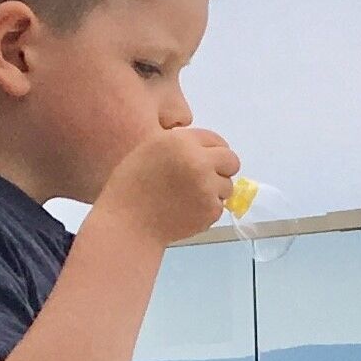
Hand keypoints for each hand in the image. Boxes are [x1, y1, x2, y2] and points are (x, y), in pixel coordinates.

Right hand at [97, 123, 237, 245]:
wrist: (128, 221)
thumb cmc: (132, 185)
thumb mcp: (150, 149)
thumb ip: (180, 146)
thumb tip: (207, 151)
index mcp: (180, 141)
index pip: (215, 139)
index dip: (213, 150)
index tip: (209, 159)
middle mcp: (197, 161)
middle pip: (231, 161)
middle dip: (223, 168)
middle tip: (208, 178)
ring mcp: (207, 186)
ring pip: (227, 186)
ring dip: (215, 191)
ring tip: (189, 197)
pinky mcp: (211, 209)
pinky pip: (219, 206)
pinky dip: (207, 209)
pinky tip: (187, 210)